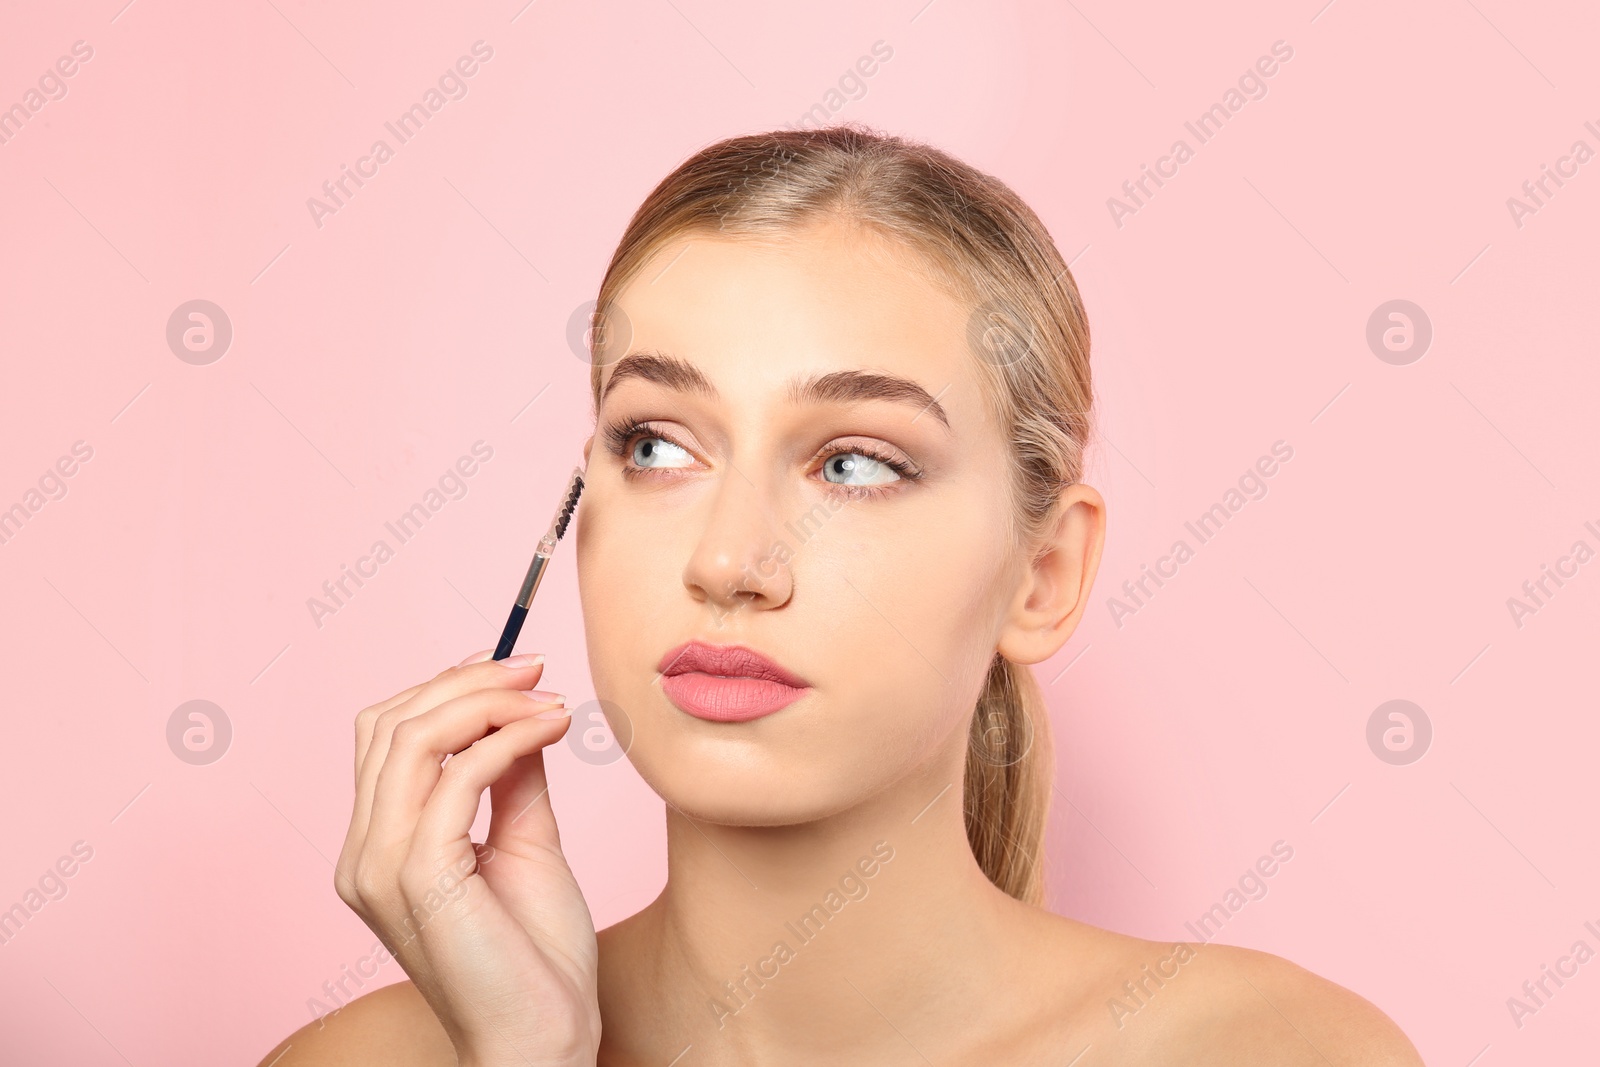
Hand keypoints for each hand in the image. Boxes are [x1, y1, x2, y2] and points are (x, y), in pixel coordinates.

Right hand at [334, 650, 599, 1066]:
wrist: (543, 1036)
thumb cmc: (535, 954)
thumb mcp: (524, 840)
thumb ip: (511, 777)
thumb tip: (520, 711)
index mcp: (377, 846)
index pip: (383, 736)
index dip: (443, 686)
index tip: (512, 665)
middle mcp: (363, 853)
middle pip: (389, 724)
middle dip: (465, 682)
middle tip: (535, 666)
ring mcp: (381, 866)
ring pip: (413, 739)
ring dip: (489, 703)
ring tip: (548, 700)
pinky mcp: (418, 876)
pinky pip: (456, 777)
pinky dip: (506, 739)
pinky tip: (550, 732)